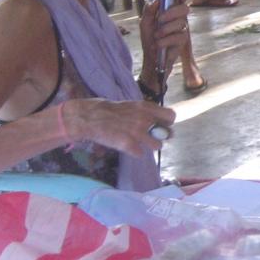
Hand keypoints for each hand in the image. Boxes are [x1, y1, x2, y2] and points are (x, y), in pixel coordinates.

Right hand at [62, 99, 176, 156]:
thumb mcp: (130, 105)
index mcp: (146, 107)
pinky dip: (135, 152)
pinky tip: (128, 147)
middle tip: (152, 137)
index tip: (161, 125)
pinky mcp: (128, 145)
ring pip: (158, 146)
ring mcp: (137, 132)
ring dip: (150, 146)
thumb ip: (145, 112)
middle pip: (168, 133)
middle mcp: (145, 119)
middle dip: (161, 137)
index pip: (171, 116)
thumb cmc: (108, 110)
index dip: (167, 123)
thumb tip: (156, 120)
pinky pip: (141, 153)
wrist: (88, 118)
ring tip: (140, 144)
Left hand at [139, 0, 189, 74]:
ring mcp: (182, 29)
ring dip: (165, 29)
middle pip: (184, 8)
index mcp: (170, 11)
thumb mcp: (145, 23)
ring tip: (156, 36)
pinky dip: (165, 41)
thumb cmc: (149, 38)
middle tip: (160, 19)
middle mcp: (179, 18)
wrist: (151, 58)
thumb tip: (156, 0)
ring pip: (181, 23)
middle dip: (172, 13)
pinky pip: (178, 37)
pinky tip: (159, 45)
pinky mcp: (183, 41)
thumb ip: (149, 11)